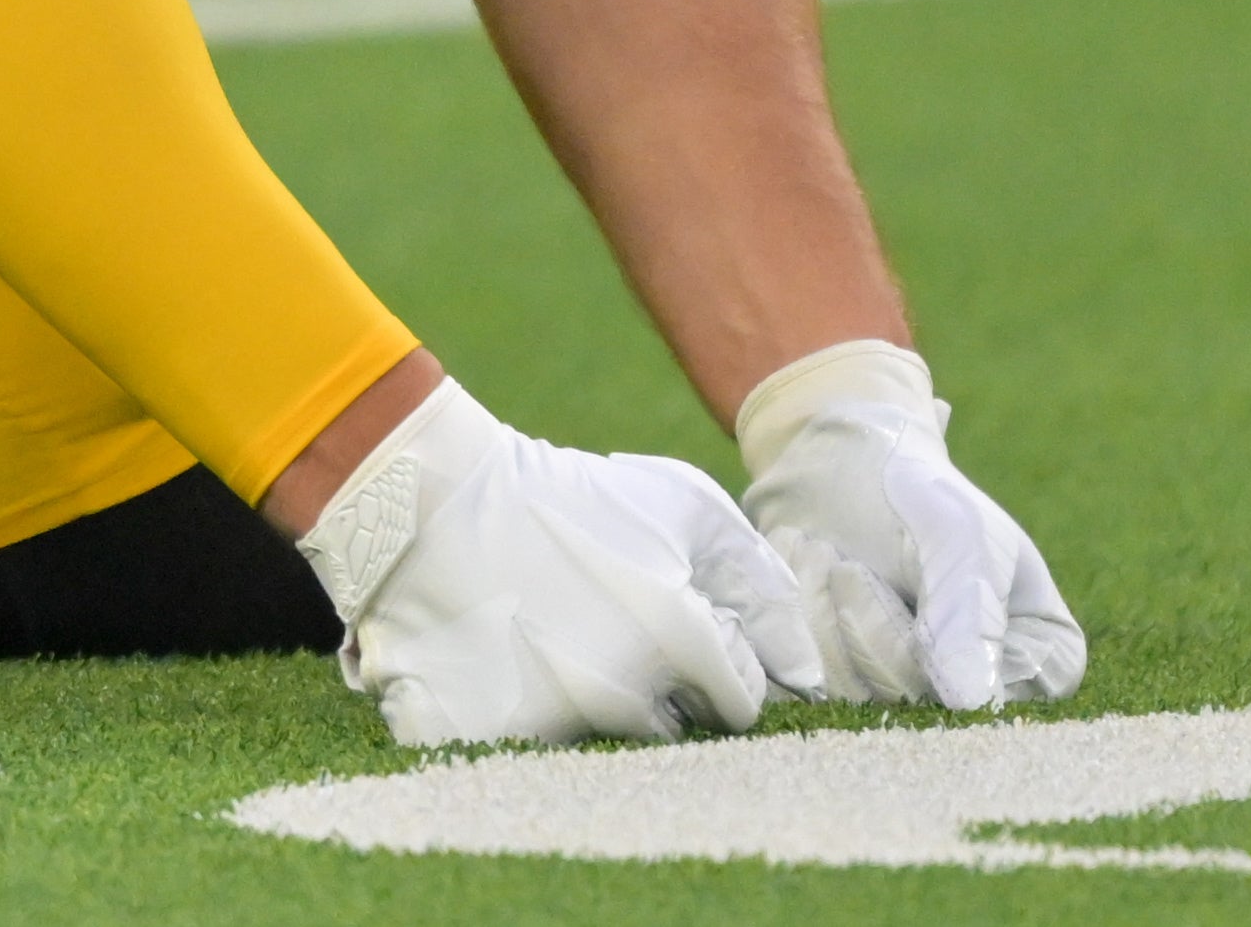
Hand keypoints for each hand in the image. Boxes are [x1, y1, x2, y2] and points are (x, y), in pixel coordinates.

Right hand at [295, 380, 823, 747]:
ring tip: (569, 633)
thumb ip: (761, 584)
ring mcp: (555, 722)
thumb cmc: (574, 496)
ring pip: (610, 741)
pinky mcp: (493, 740)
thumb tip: (806, 673)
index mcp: (682, 644)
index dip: (718, 659)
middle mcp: (625, 696)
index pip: (742, 702)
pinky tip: (518, 659)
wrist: (444, 498)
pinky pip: (533, 754)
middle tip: (618, 626)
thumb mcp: (684, 506)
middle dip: (663, 686)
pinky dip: (533, 716)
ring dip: (603, 701)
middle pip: (677, 729)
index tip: (679, 622)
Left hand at [735, 342, 1084, 711]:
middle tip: (844, 559)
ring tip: (821, 553)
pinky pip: (808, 687)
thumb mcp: (959, 537)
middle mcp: (978, 689)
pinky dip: (794, 620)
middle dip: (868, 620)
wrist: (837, 464)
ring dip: (824, 613)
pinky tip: (799, 571)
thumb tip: (970, 704)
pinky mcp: (845, 685)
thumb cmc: (918, 493)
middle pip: (917, 703)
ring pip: (857, 697)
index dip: (944, 645)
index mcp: (1039, 657)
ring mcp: (908, 693)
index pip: (998, 702)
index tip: (915, 570)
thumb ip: (970, 615)